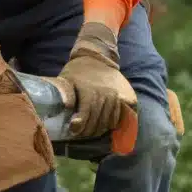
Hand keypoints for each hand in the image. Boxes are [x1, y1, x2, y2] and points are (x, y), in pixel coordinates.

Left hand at [57, 21, 135, 138]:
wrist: (98, 57)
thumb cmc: (78, 70)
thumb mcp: (66, 78)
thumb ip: (65, 93)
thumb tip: (65, 107)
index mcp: (90, 91)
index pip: (85, 115)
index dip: (79, 126)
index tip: (72, 130)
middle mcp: (105, 95)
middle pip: (96, 122)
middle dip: (86, 131)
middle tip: (79, 134)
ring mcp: (116, 97)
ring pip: (108, 122)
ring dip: (98, 130)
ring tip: (89, 131)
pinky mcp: (126, 98)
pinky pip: (118, 117)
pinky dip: (109, 124)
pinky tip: (101, 125)